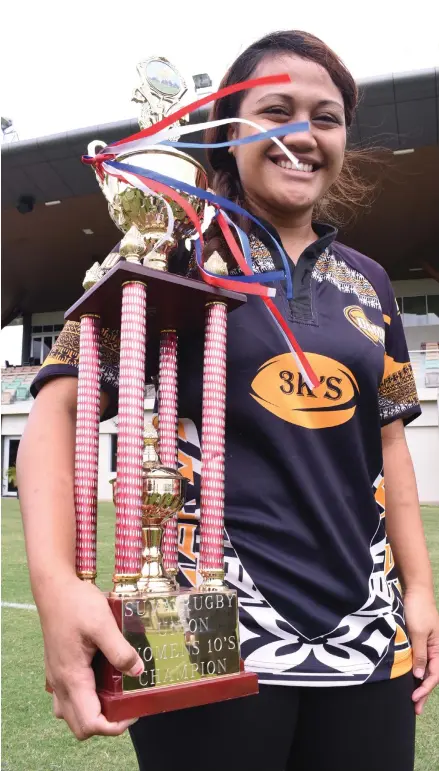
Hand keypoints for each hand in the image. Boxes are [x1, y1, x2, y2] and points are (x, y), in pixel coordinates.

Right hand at [38, 573, 143, 738]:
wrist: (54, 587)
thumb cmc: (76, 603)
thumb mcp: (103, 624)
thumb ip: (120, 651)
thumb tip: (137, 672)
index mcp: (72, 677)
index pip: (89, 723)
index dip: (113, 726)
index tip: (133, 712)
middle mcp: (60, 683)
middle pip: (79, 725)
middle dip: (104, 723)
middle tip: (126, 706)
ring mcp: (56, 676)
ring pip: (71, 712)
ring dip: (92, 712)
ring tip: (114, 695)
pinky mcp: (58, 666)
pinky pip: (67, 696)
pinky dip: (84, 698)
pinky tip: (100, 679)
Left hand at [404, 590, 438, 714]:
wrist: (415, 590)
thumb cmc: (418, 609)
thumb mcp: (418, 632)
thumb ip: (420, 654)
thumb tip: (420, 677)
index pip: (435, 674)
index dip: (426, 688)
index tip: (415, 698)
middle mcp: (436, 649)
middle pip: (432, 675)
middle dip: (424, 692)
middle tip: (416, 708)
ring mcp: (428, 645)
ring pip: (426, 669)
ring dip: (420, 684)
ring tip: (414, 700)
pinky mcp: (420, 641)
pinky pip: (420, 660)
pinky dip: (416, 672)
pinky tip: (410, 680)